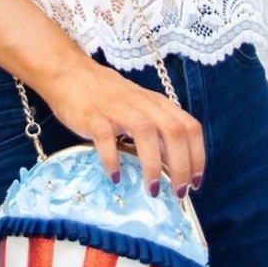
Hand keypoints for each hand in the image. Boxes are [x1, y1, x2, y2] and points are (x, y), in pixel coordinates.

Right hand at [40, 58, 205, 198]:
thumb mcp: (139, 110)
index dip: (197, 156)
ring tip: (151, 190)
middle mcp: (142, 104)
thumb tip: (174, 167)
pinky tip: (114, 176)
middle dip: (181, 166)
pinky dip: (113, 159)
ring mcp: (117, 108)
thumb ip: (156, 133)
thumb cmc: (106, 97)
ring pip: (146, 132)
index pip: (189, 127)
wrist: (70, 74)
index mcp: (157, 103)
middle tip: (177, 193)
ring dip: (153, 165)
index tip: (195, 183)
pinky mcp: (93, 116)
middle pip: (174, 130)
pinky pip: (106, 138)